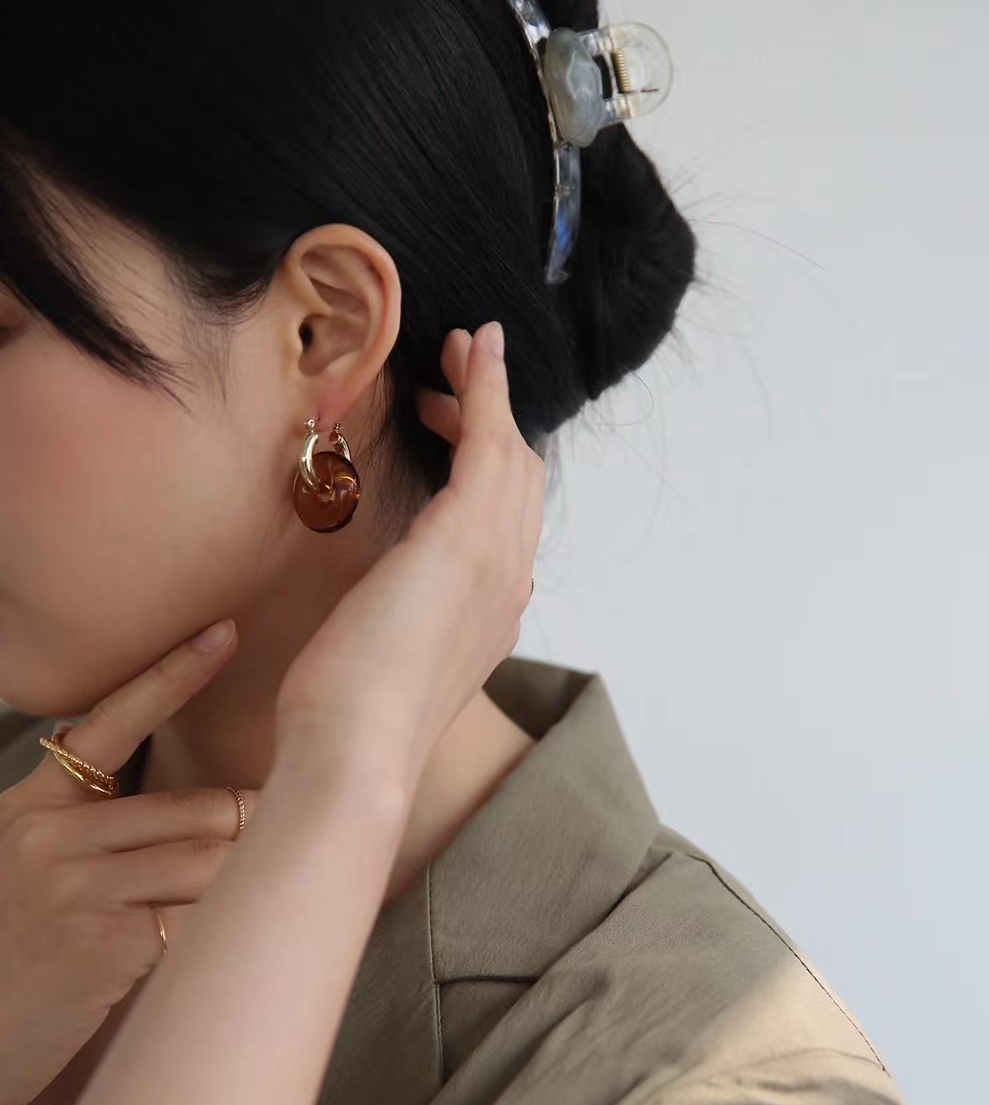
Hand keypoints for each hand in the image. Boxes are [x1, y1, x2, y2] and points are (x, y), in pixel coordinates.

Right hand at [0, 630, 262, 1104]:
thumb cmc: (17, 964)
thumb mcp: (37, 876)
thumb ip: (102, 835)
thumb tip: (219, 819)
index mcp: (34, 808)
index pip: (109, 726)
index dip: (172, 676)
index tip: (224, 633)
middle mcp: (51, 836)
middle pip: (194, 810)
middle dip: (252, 831)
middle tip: (297, 842)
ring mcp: (77, 888)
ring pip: (208, 862)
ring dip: (249, 883)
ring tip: (272, 901)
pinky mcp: (105, 942)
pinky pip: (201, 920)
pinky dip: (229, 933)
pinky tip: (233, 951)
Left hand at [275, 323, 544, 794]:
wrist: (356, 751)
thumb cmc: (350, 717)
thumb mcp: (384, 659)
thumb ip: (405, 621)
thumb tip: (400, 594)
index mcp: (493, 615)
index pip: (507, 524)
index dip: (489, 468)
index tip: (455, 431)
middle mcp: (509, 584)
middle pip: (522, 482)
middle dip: (494, 422)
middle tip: (451, 383)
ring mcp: (496, 560)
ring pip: (512, 454)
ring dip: (489, 393)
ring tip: (459, 352)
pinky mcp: (467, 538)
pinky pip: (489, 442)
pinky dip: (485, 391)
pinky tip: (467, 354)